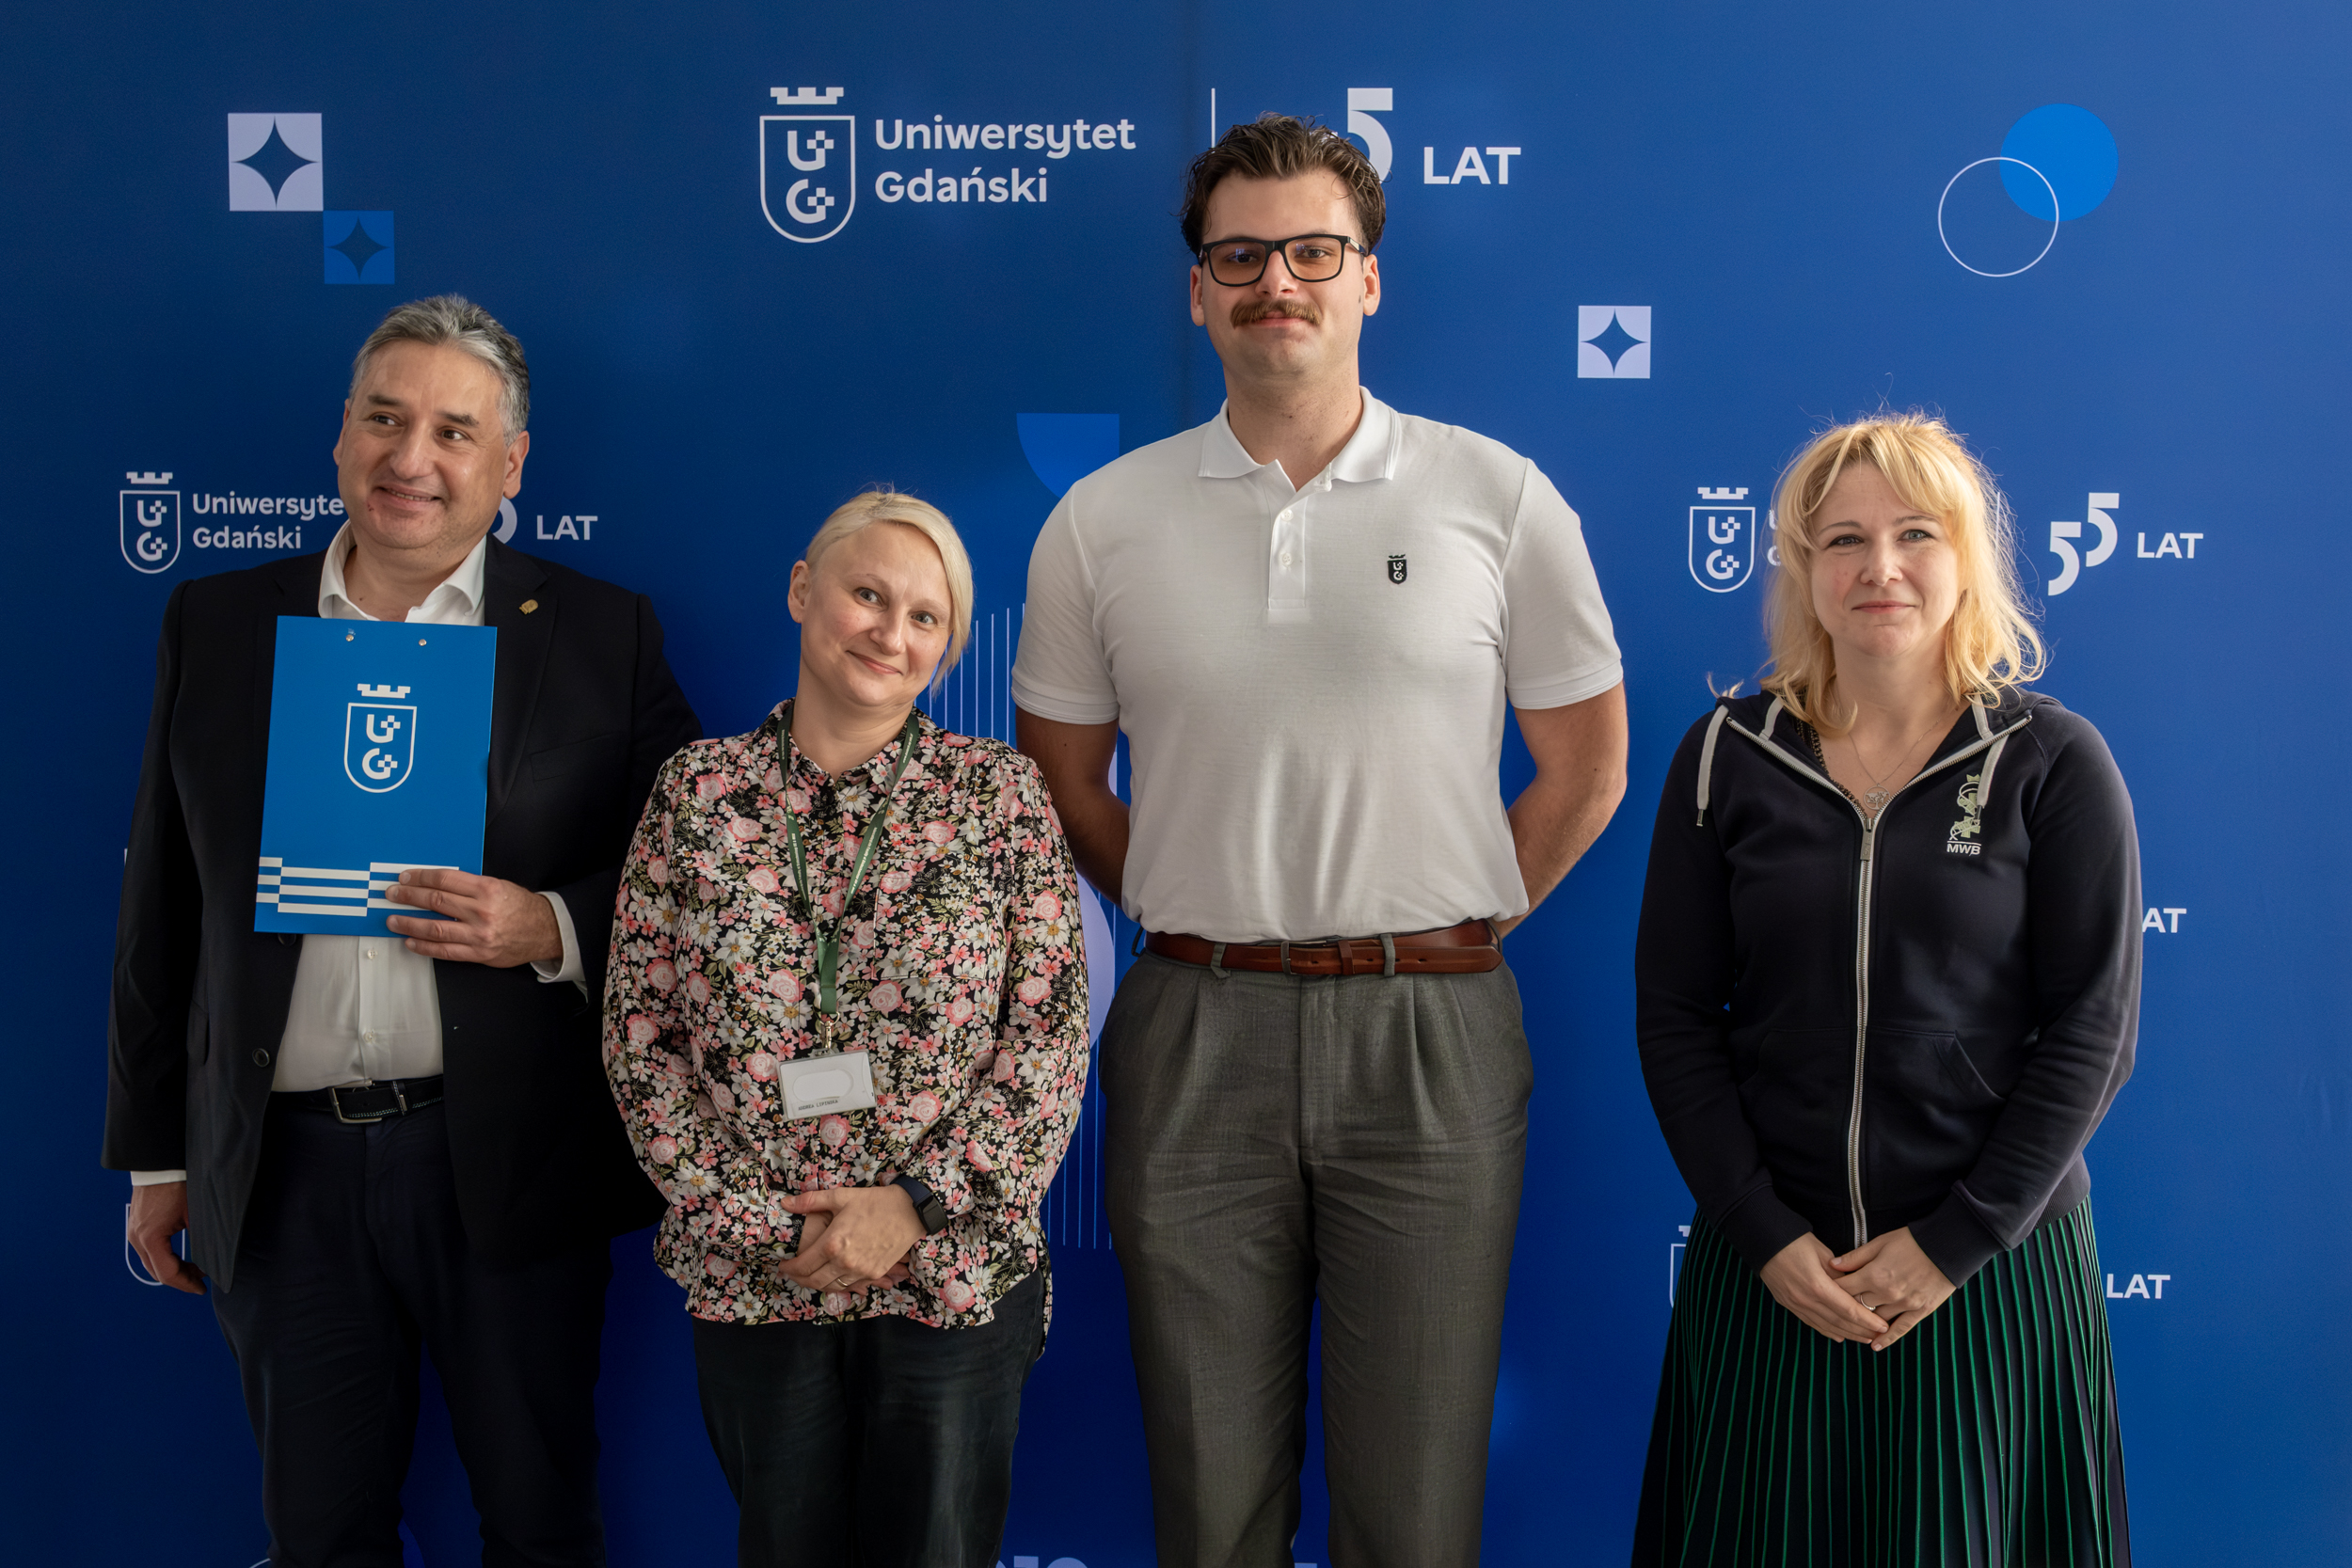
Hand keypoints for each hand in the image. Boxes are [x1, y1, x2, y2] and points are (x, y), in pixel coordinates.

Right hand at [127, 1182, 204, 1293]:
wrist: (160, 1164)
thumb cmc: (178, 1185)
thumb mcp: (194, 1213)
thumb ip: (201, 1238)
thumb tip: (212, 1258)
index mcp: (150, 1238)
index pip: (167, 1273)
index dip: (185, 1284)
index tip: (202, 1288)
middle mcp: (137, 1238)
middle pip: (157, 1272)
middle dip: (180, 1279)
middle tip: (201, 1281)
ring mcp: (134, 1232)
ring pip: (152, 1263)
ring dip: (172, 1269)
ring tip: (195, 1269)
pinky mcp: (136, 1226)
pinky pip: (149, 1251)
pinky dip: (164, 1259)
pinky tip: (181, 1258)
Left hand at [383, 869, 562, 966]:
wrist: (544, 931)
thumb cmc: (520, 907)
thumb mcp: (498, 886)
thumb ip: (469, 886)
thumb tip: (435, 885)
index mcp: (487, 889)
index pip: (445, 880)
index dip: (421, 877)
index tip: (406, 878)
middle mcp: (482, 911)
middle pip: (436, 901)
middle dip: (409, 896)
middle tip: (393, 895)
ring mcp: (479, 934)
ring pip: (435, 928)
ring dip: (409, 923)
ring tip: (393, 920)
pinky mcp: (478, 953)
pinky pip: (445, 951)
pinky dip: (424, 946)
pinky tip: (411, 941)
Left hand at [778, 1186, 923, 1294]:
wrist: (909, 1211)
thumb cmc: (874, 1202)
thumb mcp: (841, 1197)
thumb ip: (810, 1202)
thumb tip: (786, 1204)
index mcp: (833, 1243)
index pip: (802, 1265)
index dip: (789, 1268)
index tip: (783, 1265)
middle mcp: (844, 1262)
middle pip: (813, 1281)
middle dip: (798, 1279)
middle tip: (792, 1273)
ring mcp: (860, 1271)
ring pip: (830, 1287)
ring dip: (816, 1283)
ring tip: (809, 1275)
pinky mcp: (873, 1274)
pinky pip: (849, 1286)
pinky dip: (836, 1284)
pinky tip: (832, 1277)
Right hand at [1758, 1232, 1885, 1342]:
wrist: (1763, 1240)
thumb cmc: (1795, 1241)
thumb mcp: (1823, 1253)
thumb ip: (1840, 1274)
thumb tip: (1855, 1290)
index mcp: (1818, 1286)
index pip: (1848, 1309)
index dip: (1868, 1320)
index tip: (1883, 1326)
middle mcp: (1806, 1300)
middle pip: (1839, 1322)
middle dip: (1861, 1330)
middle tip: (1879, 1335)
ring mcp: (1795, 1304)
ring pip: (1826, 1326)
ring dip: (1847, 1334)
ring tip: (1864, 1338)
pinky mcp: (1788, 1304)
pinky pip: (1811, 1322)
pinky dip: (1827, 1331)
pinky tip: (1839, 1336)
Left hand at [1829, 1227, 1955, 1350]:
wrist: (1947, 1247)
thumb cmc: (1911, 1241)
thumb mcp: (1880, 1242)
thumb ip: (1856, 1257)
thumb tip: (1832, 1265)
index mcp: (1874, 1274)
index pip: (1844, 1288)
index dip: (1832, 1290)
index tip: (1823, 1292)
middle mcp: (1887, 1293)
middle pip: (1857, 1306)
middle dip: (1846, 1306)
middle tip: (1835, 1308)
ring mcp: (1904, 1304)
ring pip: (1876, 1319)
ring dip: (1864, 1322)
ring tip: (1852, 1326)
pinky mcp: (1920, 1310)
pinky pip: (1901, 1328)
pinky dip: (1888, 1338)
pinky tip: (1875, 1346)